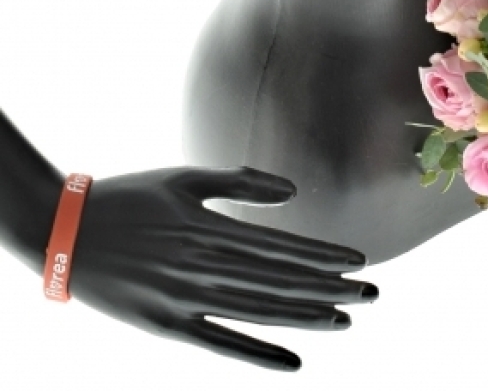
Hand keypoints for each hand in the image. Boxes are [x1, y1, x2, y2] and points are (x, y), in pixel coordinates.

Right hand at [69, 167, 375, 370]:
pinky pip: (220, 345)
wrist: (64, 235)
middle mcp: (204, 268)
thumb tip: (293, 194)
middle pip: (281, 283)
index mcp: (211, 229)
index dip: (324, 257)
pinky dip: (259, 355)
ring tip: (346, 319)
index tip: (360, 262)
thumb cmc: (130, 197)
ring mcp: (185, 301)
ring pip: (260, 314)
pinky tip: (294, 361)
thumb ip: (241, 183)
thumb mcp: (186, 178)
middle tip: (372, 294)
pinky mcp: (166, 327)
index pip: (283, 248)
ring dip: (307, 317)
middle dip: (331, 289)